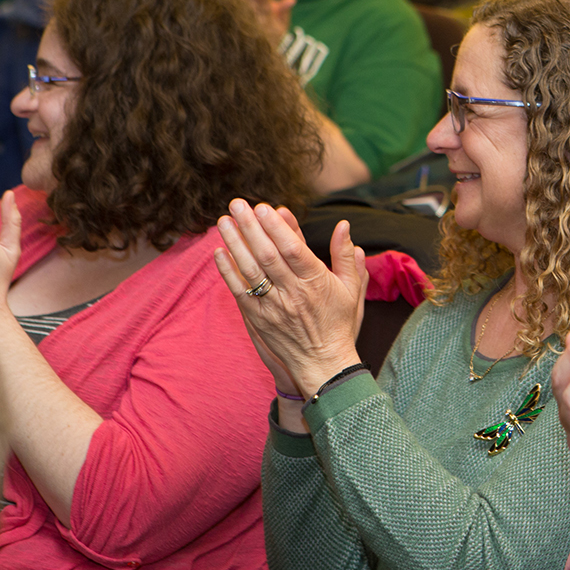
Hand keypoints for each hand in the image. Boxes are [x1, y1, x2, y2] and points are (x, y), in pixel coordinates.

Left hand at [214, 200, 365, 397]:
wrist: (323, 365)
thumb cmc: (339, 324)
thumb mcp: (351, 289)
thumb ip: (346, 255)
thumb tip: (343, 226)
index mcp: (316, 283)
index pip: (293, 250)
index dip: (277, 228)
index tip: (265, 207)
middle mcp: (292, 294)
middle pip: (267, 255)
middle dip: (251, 227)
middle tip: (238, 204)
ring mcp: (272, 307)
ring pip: (250, 271)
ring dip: (234, 244)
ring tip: (223, 220)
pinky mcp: (258, 318)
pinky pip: (239, 292)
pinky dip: (227, 272)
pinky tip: (219, 252)